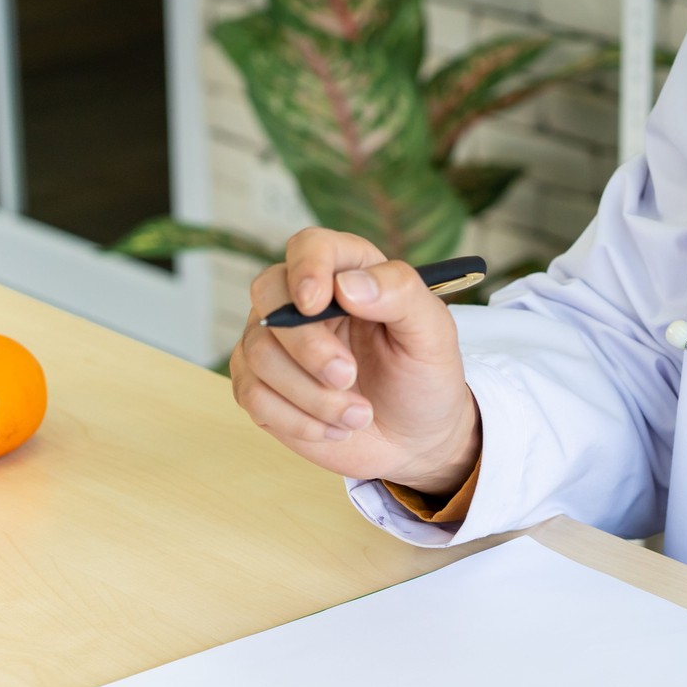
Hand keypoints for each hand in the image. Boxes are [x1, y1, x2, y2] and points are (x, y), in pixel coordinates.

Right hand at [230, 228, 481, 494]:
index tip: (316, 304)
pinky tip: (335, 428)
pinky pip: (253, 396)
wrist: (414, 439)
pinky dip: (298, 420)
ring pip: (259, 355)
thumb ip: (401, 294)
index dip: (306, 269)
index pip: (309, 247)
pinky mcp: (261, 387)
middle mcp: (301, 302)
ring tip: (358, 415)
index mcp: (346, 272)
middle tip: (347, 377)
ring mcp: (275, 345)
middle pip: (268, 296)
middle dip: (305, 345)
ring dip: (312, 395)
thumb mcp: (433, 333)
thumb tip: (346, 285)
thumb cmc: (422, 377)